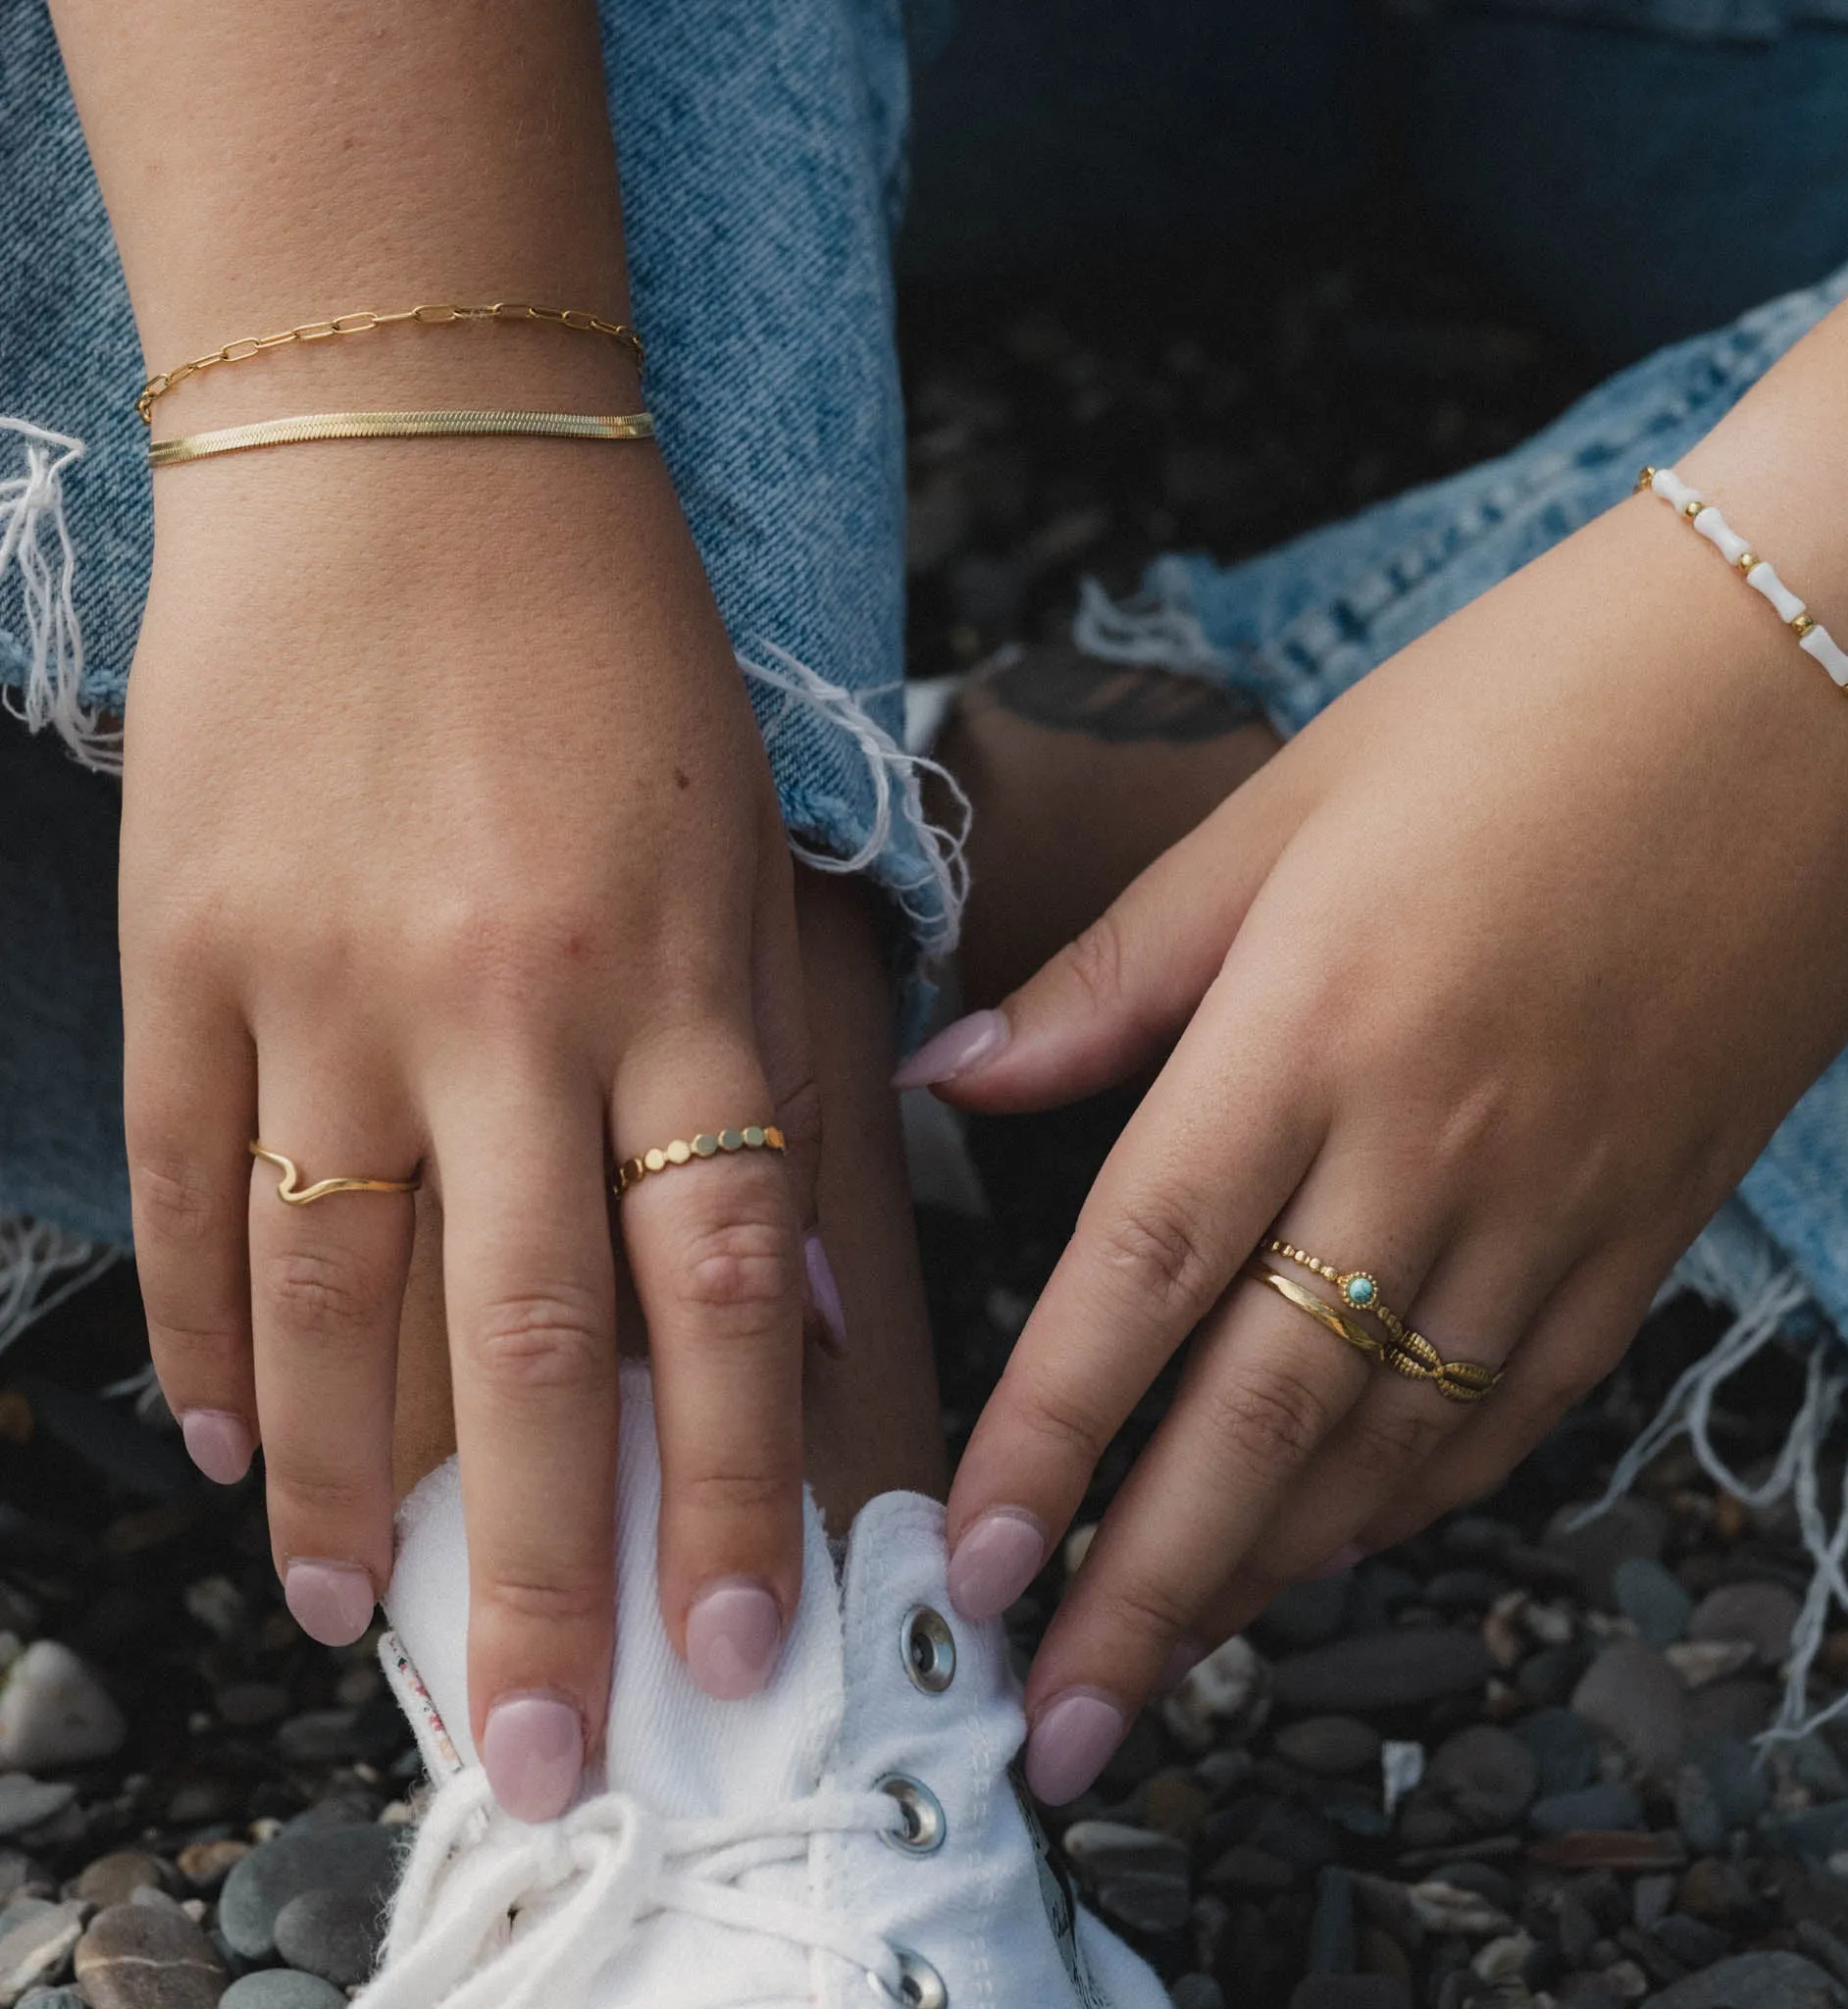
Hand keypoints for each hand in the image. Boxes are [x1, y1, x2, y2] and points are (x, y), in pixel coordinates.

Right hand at [124, 440, 818, 1815]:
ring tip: (351, 1615)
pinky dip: (194, 1324)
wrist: (421, 450)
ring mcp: (331, 979)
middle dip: (544, 1566)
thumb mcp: (749, 853)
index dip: (726, 1483)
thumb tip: (802, 1297)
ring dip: (338, 1480)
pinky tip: (208, 1435)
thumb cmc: (619, 657)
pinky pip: (186, 1178)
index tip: (729, 1641)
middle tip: (544, 1745)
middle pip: (534, 1343)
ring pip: (331, 1294)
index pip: (722, 1290)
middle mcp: (514, 1008)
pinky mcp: (189, 941)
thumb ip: (770, 1075)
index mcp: (679, 981)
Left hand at [917, 480, 1847, 1803]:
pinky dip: (1416, 1497)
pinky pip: (1520, 1407)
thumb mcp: (1277, 811)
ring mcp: (1557, 1203)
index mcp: (1307, 1029)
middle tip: (1050, 1721)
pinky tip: (1340, 1546)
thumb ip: (1109, 976)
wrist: (1802, 685)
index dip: (1040, 1441)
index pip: (1134, 1279)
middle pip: (1254, 1417)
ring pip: (1388, 1442)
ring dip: (1268, 1570)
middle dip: (1139, 1589)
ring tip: (1168, 1663)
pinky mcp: (1654, 1226)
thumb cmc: (1515, 711)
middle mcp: (1427, 1147)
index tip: (965, 1564)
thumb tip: (951, 1076)